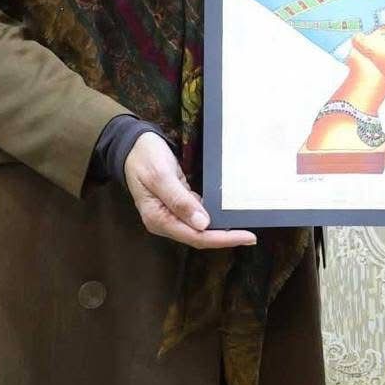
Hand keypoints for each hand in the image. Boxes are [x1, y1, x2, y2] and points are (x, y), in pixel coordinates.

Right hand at [124, 133, 256, 249]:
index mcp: (158, 219)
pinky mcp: (177, 204)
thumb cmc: (145, 158)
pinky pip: (197, 215)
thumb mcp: (161, 176)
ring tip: (243, 227)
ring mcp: (171, 214)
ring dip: (220, 229)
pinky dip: (213, 217)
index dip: (221, 239)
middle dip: (224, 237)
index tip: (245, 237)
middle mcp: (165, 221)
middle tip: (251, 235)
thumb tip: (203, 224)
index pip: (195, 236)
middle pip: (199, 237)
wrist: (133, 145)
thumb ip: (180, 200)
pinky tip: (227, 214)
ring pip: (199, 228)